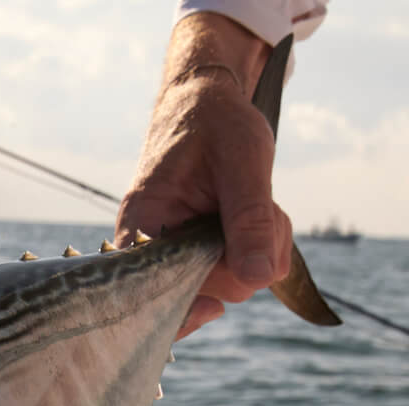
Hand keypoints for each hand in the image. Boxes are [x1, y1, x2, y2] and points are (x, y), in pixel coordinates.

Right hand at [117, 13, 291, 338]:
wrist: (208, 104)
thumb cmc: (217, 123)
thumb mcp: (242, 161)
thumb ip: (250, 220)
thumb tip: (259, 277)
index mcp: (143, 228)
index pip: (165, 292)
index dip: (199, 298)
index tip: (226, 296)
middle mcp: (152, 252)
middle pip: (209, 292)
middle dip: (249, 258)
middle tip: (265, 210)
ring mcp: (180, 258)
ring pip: (234, 286)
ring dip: (261, 251)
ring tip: (259, 206)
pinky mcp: (202, 258)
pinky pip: (240, 277)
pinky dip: (260, 254)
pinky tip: (257, 224)